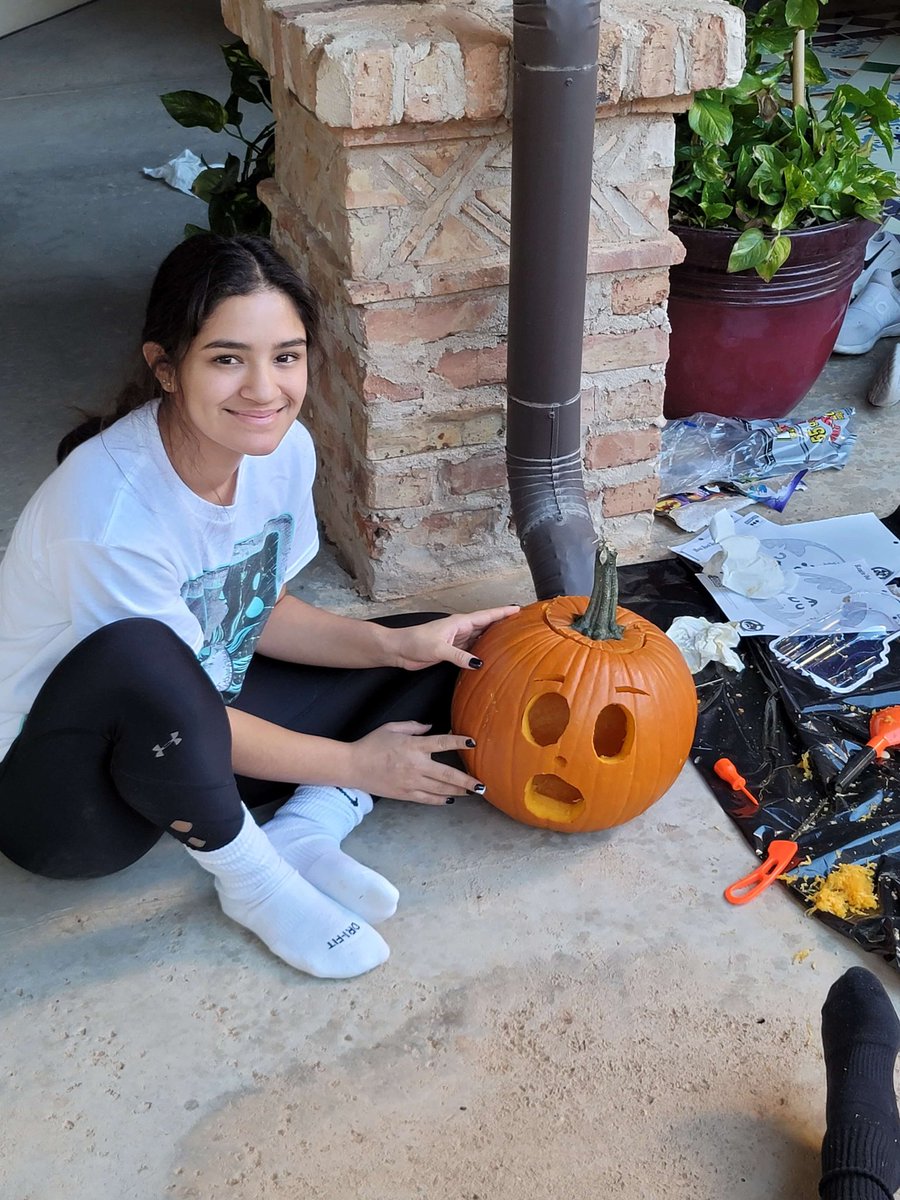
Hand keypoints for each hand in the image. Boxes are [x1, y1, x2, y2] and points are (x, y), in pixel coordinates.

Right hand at [348, 721, 484, 804]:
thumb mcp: (391, 728)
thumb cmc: (371, 744)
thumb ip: (413, 726)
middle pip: (447, 773)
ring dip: (458, 791)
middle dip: (467, 780)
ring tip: (472, 792)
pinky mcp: (405, 794)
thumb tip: (430, 727)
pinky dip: (441, 800)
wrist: (353, 766)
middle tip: (482, 785)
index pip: (441, 742)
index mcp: (413, 746)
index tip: (473, 743)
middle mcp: (415, 765)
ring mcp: (411, 782)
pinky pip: (427, 799)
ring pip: (441, 789)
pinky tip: (450, 799)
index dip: (458, 742)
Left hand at [387, 606, 519, 671]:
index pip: (486, 616)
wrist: (399, 650)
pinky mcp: (452, 650)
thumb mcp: (439, 649)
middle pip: (487, 625)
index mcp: (460, 623)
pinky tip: (491, 655)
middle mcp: (461, 629)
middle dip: (503, 623)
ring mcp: (457, 639)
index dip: (503, 612)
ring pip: (480, 637)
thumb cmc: (415, 642)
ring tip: (512, 639)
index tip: (519, 609)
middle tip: (522, 624)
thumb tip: (479, 663)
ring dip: (494, 637)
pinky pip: (472, 649)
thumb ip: (459, 656)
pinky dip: (483, 651)